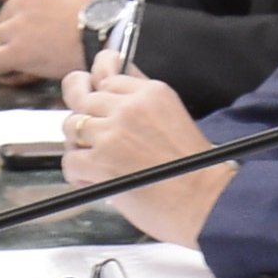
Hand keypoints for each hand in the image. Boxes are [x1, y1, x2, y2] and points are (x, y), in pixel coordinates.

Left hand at [0, 0, 90, 86]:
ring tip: (22, 60)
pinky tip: (20, 72)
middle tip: (25, 46)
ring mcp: (16, 26)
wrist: (103, 39)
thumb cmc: (89, 23)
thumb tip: (6, 7)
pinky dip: (3, 71)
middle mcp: (19, 2)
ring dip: (1, 54)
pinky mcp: (16, 50)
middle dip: (0, 37)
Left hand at [61, 55, 228, 246]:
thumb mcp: (173, 118)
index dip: (97, 92)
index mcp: (151, 93)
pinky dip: (76, 173)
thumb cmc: (195, 170)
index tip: (93, 99)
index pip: (107, 77)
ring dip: (78, 145)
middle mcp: (129, 107)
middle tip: (88, 136)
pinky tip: (92, 181)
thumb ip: (143, 105)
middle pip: (82, 98)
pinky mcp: (100, 162)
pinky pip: (70, 160)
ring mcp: (113, 133)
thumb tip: (111, 100)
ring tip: (93, 162)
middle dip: (82, 117)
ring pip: (71, 126)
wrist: (207, 201)